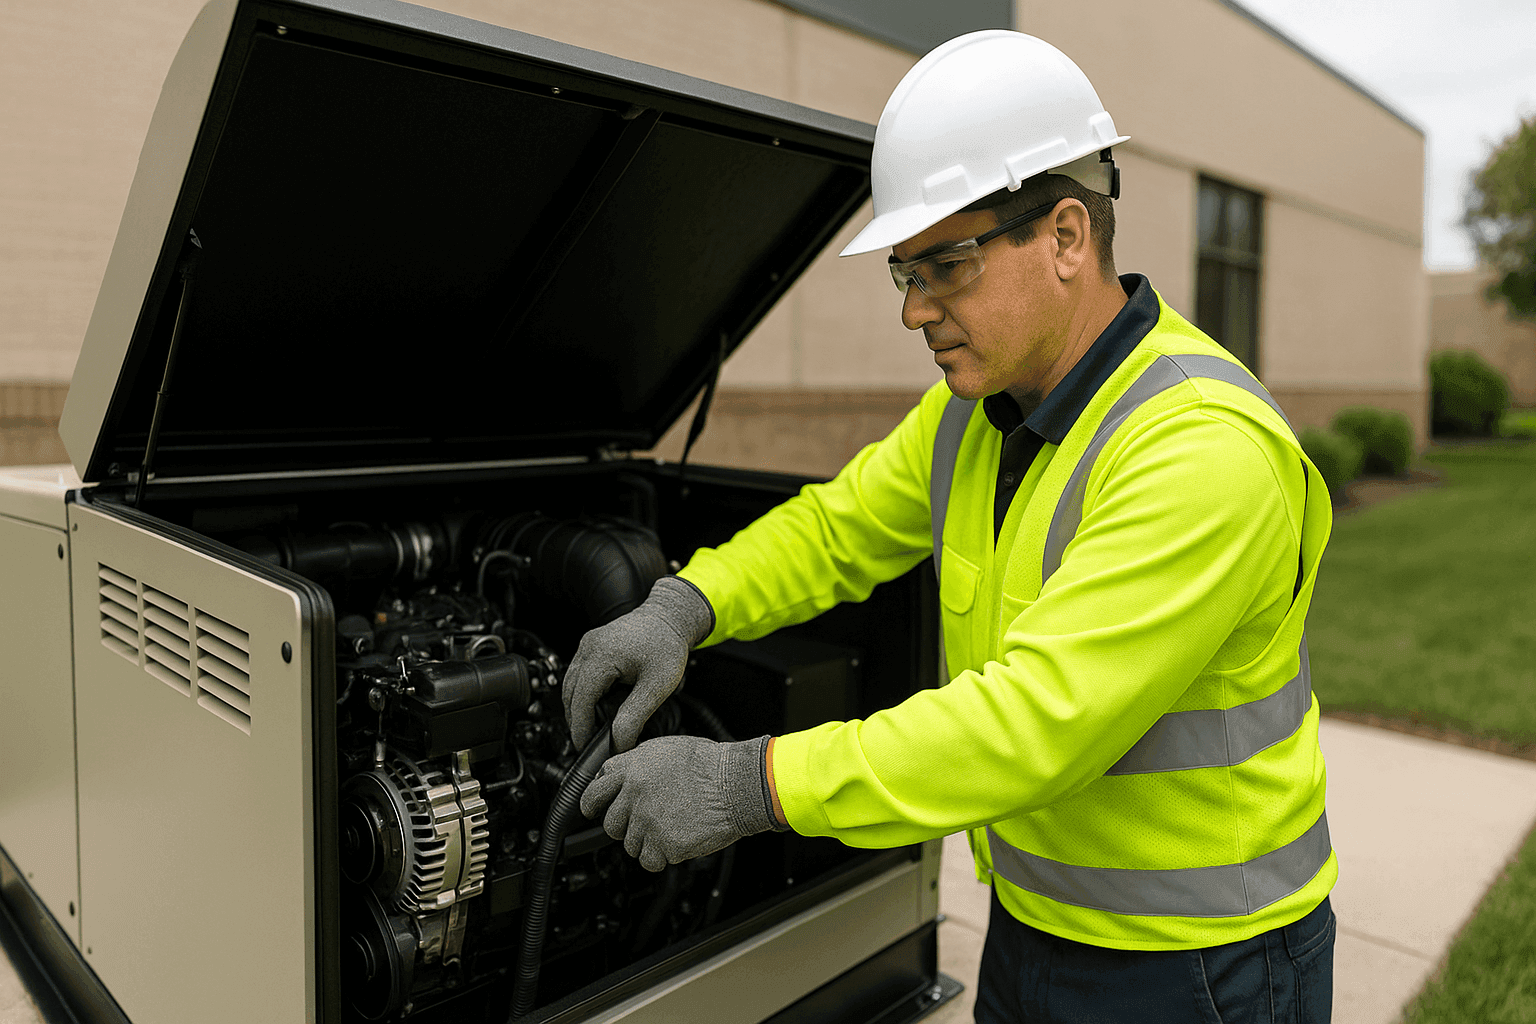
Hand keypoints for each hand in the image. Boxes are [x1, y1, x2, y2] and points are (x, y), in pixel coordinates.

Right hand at [563, 577, 713, 751]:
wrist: (670, 617)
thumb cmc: (667, 645)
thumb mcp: (657, 686)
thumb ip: (635, 715)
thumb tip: (619, 742)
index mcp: (601, 655)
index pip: (581, 701)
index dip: (581, 728)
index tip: (585, 748)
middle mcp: (589, 648)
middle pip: (570, 695)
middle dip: (576, 722)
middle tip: (588, 744)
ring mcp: (587, 645)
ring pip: (570, 685)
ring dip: (577, 709)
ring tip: (591, 730)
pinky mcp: (591, 646)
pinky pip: (578, 675)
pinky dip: (582, 694)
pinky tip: (595, 708)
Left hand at [580, 734, 782, 871]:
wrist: (737, 784)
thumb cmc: (710, 764)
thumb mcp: (667, 749)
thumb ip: (637, 763)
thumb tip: (619, 774)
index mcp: (633, 769)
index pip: (595, 790)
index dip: (593, 803)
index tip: (593, 809)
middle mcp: (635, 795)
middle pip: (611, 824)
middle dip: (625, 826)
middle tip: (644, 822)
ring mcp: (648, 821)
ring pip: (630, 845)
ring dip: (647, 841)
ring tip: (671, 826)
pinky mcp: (664, 844)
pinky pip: (650, 861)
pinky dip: (661, 857)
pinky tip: (676, 842)